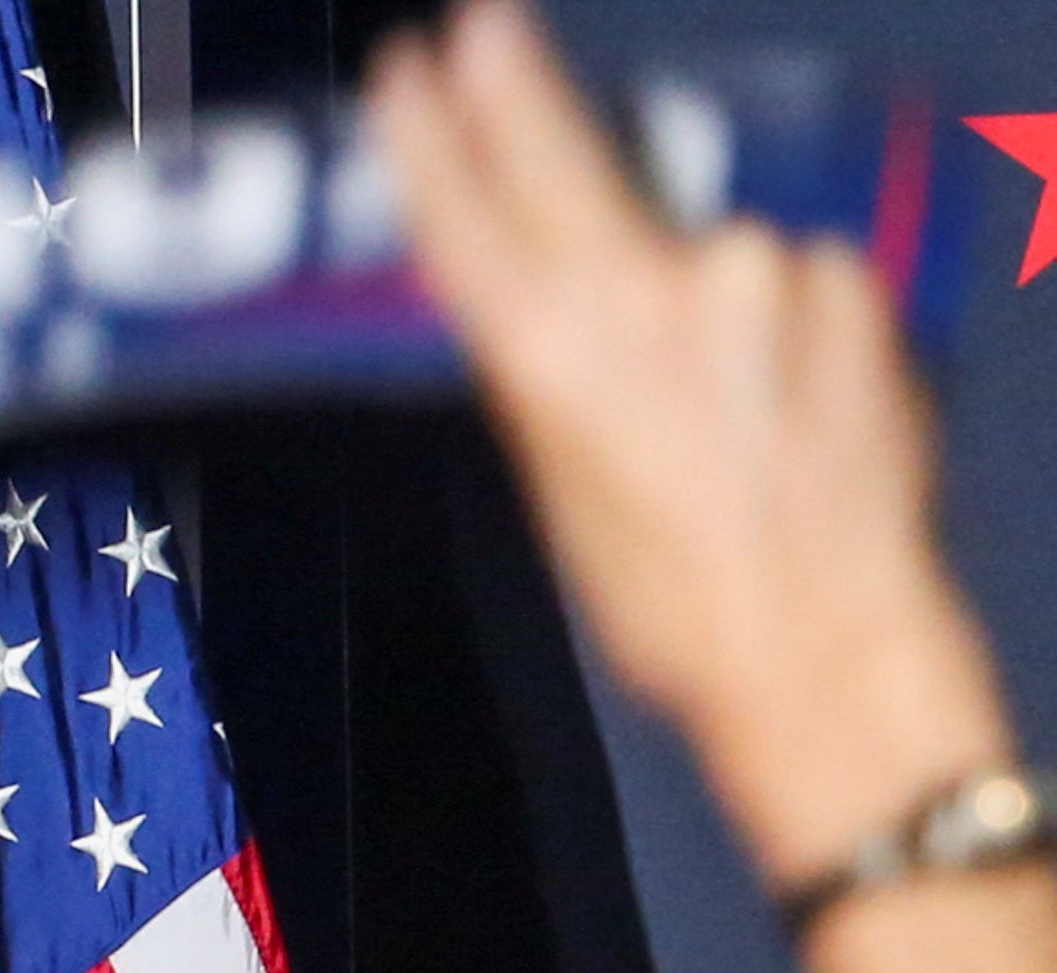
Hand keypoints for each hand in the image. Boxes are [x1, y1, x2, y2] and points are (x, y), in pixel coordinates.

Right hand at [371, 0, 1009, 885]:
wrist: (821, 636)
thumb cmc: (676, 600)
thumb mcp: (566, 491)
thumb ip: (559, 376)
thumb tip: (562, 311)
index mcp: (554, 359)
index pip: (471, 217)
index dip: (429, 139)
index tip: (409, 73)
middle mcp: (650, 295)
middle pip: (568, 163)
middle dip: (519, 93)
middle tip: (486, 27)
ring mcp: (755, 275)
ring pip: (702, 253)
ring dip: (702, 301)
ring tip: (723, 411)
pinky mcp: (840, 277)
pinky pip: (789, 281)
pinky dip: (782, 324)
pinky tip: (789, 402)